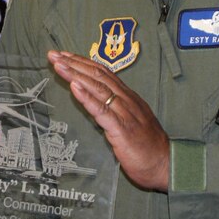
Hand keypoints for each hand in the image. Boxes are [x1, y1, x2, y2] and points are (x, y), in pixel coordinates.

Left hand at [47, 50, 168, 191]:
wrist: (165, 163)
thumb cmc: (147, 146)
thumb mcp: (129, 121)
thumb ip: (113, 109)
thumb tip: (94, 100)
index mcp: (128, 97)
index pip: (103, 73)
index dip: (82, 62)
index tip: (64, 55)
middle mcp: (126, 100)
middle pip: (97, 75)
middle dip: (73, 63)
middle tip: (54, 55)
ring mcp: (124, 113)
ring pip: (97, 88)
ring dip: (75, 75)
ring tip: (59, 65)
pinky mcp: (121, 128)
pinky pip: (101, 110)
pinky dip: (86, 96)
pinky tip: (74, 86)